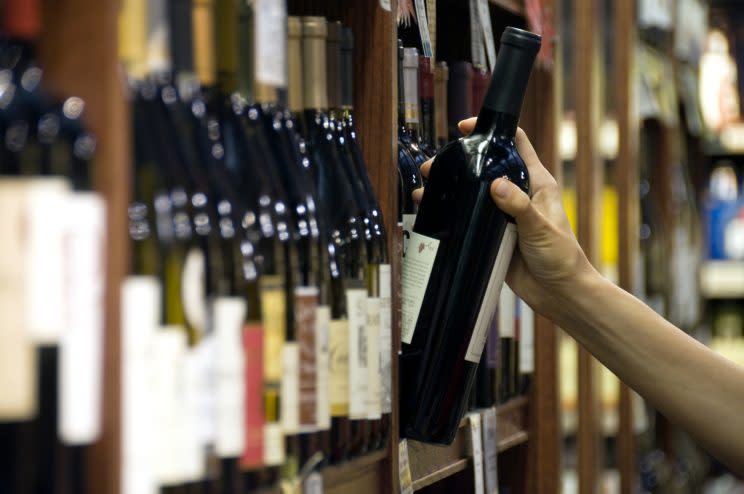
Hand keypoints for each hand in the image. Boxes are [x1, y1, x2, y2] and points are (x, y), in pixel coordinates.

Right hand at [413, 118, 596, 315]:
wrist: (558, 294)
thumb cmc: (561, 258)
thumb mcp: (540, 228)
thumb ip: (519, 206)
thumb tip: (496, 184)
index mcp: (536, 184)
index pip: (515, 144)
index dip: (493, 130)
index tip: (466, 127)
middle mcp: (518, 195)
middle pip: (486, 167)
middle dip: (459, 162)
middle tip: (434, 165)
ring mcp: (503, 215)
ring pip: (473, 193)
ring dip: (450, 187)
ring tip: (425, 187)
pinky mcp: (492, 235)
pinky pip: (469, 218)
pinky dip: (451, 213)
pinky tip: (432, 212)